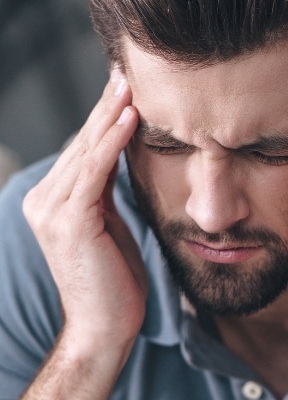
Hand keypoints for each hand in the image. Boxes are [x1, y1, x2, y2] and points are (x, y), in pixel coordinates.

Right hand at [23, 73, 146, 358]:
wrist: (104, 328)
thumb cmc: (113, 280)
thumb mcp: (109, 225)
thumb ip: (106, 192)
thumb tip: (120, 156)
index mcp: (53, 201)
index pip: (84, 150)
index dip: (104, 118)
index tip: (124, 87)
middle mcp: (44, 201)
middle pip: (83, 144)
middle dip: (106, 107)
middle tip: (126, 71)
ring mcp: (52, 211)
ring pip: (87, 152)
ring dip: (110, 115)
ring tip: (130, 83)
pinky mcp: (69, 222)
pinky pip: (94, 173)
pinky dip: (112, 143)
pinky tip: (129, 117)